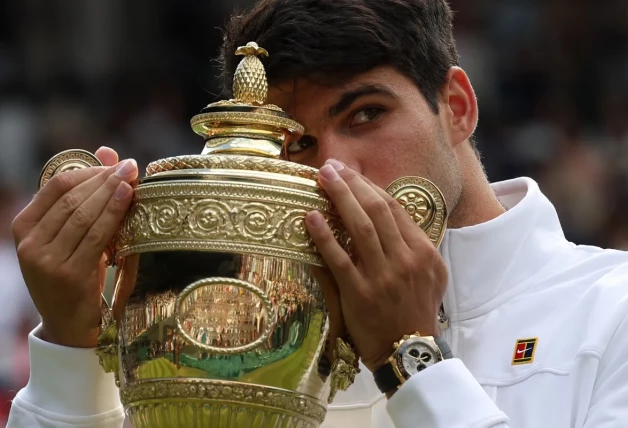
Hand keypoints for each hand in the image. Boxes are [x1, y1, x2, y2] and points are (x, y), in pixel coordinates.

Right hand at [11, 147, 137, 347]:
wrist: (70, 326)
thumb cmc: (76, 274)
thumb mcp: (75, 235)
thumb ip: (86, 194)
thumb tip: (107, 150)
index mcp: (23, 226)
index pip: (56, 184)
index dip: (89, 169)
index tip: (116, 163)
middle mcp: (29, 242)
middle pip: (72, 196)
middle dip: (104, 177)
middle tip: (131, 166)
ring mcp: (46, 260)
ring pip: (84, 213)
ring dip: (111, 191)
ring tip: (132, 176)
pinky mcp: (69, 274)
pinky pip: (96, 235)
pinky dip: (114, 212)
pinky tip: (128, 196)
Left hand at [306, 159, 447, 371]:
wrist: (409, 351)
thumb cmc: (416, 311)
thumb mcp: (431, 276)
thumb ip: (413, 246)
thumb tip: (390, 216)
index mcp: (423, 252)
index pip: (394, 209)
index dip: (370, 186)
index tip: (351, 173)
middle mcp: (405, 260)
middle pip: (377, 211)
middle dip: (352, 184)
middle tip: (331, 167)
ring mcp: (383, 277)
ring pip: (361, 228)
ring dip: (340, 198)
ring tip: (322, 178)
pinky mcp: (360, 294)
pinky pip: (339, 259)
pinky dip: (324, 236)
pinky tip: (311, 217)